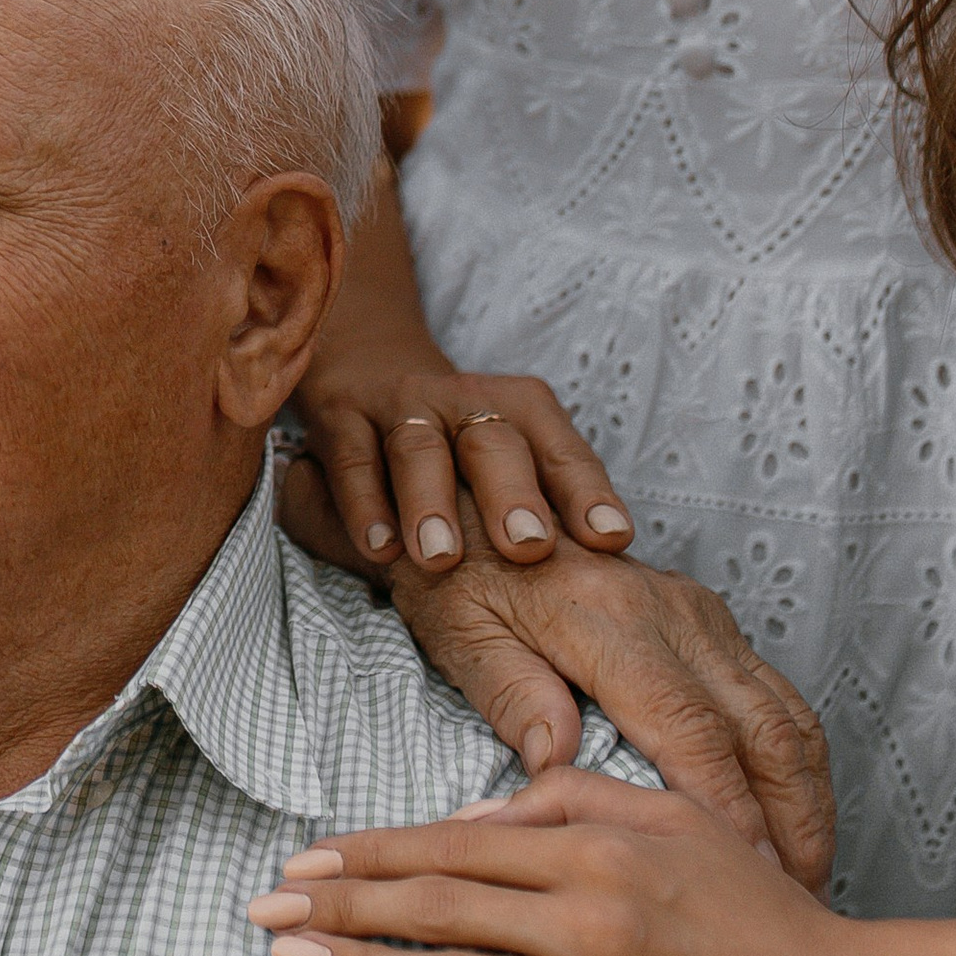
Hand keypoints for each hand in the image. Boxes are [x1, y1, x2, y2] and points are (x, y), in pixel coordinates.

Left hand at [249, 765, 885, 955]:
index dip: (369, 854)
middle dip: (338, 907)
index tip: (303, 859)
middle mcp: (588, 920)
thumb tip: (476, 810)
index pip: (452, 844)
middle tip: (261, 910)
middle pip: (434, 909)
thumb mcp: (674, 819)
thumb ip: (572, 801)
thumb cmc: (758, 910)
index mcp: (597, 851)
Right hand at [292, 339, 632, 576]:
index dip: (587, 493)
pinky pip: (352, 458)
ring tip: (442, 560)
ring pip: (419, 449)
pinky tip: (380, 550)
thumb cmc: (461, 449)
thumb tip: (613, 582)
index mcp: (521, 410)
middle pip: (494, 443)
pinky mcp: (342, 416)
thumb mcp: (512, 464)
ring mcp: (401, 406)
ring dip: (431, 504)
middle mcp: (465, 401)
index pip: (562, 450)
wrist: (370, 373)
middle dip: (512, 496)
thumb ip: (551, 512)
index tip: (610, 540)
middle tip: (528, 548)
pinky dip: (365, 504)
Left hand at [376, 507, 833, 887]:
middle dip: (791, 822)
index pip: (692, 731)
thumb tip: (557, 764)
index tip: (752, 877)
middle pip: (762, 729)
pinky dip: (798, 762)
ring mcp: (700, 613)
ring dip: (806, 799)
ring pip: (784, 714)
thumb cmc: (458, 577)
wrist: (479, 499)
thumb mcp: (463, 633)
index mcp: (612, 623)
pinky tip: (796, 814)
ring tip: (809, 875)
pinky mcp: (710, 616)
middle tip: (799, 899)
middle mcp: (674, 613)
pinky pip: (776, 694)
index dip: (729, 810)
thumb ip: (514, 695)